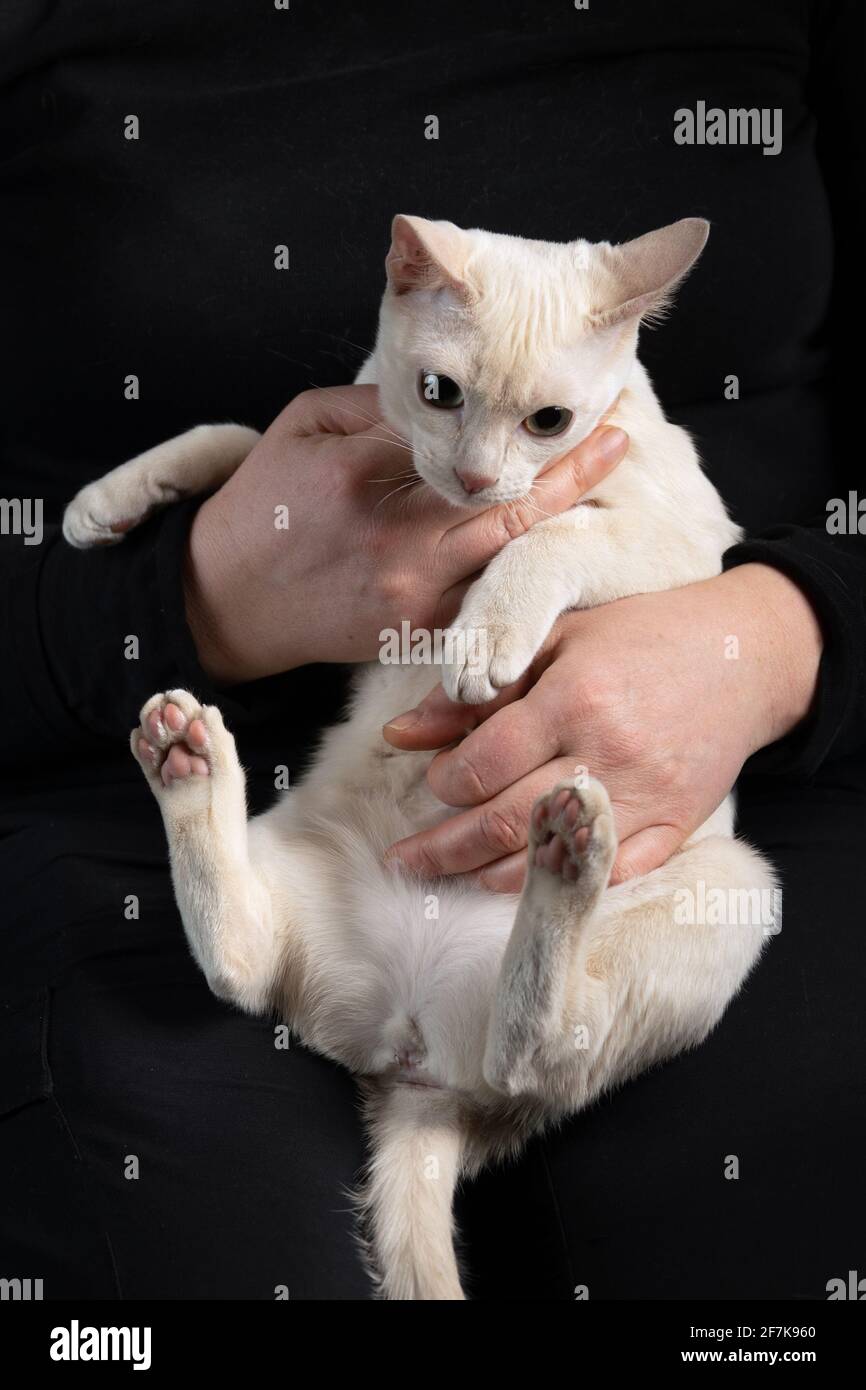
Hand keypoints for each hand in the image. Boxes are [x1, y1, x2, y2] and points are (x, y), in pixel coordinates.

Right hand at [183, 385, 628, 681]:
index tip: (582, 403)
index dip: (529, 427)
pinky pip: (489, 602)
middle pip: (510, 508)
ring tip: (604, 486)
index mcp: (366, 480)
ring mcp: (413, 598)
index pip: (467, 447)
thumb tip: (453, 397)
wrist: (228, 601)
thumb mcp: (304, 427)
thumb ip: (376, 405)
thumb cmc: (263, 505)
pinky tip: (559, 546)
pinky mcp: (416, 633)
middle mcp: (400, 545)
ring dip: (560, 525)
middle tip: (623, 439)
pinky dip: (525, 574)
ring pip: (509, 560)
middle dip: (573, 474)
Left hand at [382, 563, 822, 887]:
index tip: (434, 779)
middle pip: (502, 822)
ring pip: (547, 860)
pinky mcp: (674, 828)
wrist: (745, 656)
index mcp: (573, 698)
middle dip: (441, 849)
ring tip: (449, 873)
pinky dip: (556, 884)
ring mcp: (643, 799)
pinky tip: (519, 882)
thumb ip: (478, 687)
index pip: (483, 763)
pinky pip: (606, 875)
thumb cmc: (643, 634)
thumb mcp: (557, 637)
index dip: (444, 780)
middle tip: (403, 859)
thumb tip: (400, 734)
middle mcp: (606, 754)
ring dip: (486, 874)